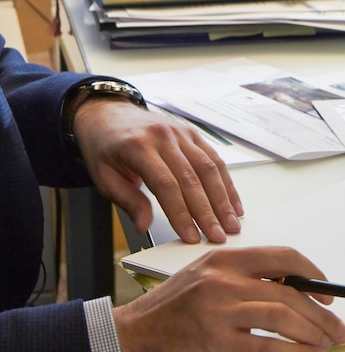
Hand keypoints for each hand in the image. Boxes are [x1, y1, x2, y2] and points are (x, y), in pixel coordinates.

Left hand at [74, 98, 242, 242]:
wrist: (109, 114)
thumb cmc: (106, 147)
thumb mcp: (104, 178)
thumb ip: (128, 201)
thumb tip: (144, 225)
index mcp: (138, 147)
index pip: (166, 185)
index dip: (181, 213)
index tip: (191, 236)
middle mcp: (164, 136)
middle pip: (192, 179)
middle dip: (208, 212)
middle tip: (218, 236)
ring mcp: (181, 133)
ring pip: (209, 168)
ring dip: (223, 199)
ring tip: (232, 223)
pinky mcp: (193, 134)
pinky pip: (214, 159)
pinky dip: (226, 183)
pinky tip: (233, 203)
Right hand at [113, 246, 344, 351]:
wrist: (132, 337)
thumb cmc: (171, 308)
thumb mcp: (205, 276)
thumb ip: (243, 277)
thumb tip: (292, 289)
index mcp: (225, 259)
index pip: (282, 257)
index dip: (312, 272)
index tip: (326, 289)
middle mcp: (224, 280)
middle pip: (289, 291)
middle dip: (321, 312)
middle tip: (337, 325)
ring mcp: (219, 310)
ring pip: (282, 316)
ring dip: (314, 332)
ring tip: (330, 343)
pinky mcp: (216, 342)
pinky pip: (267, 348)